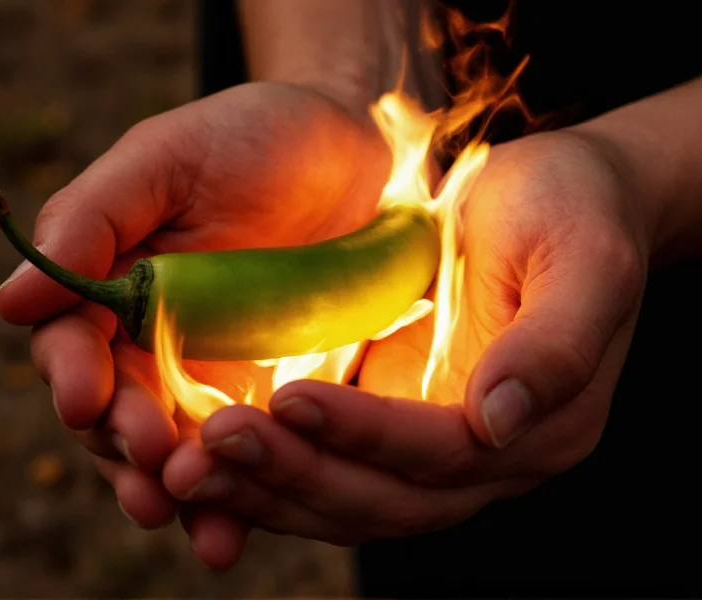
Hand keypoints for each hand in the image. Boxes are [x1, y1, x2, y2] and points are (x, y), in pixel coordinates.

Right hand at [0, 81, 389, 566]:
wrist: (362, 158)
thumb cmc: (256, 139)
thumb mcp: (168, 158)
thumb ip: (92, 217)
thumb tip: (10, 301)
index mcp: (115, 286)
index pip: (73, 345)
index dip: (74, 375)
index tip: (87, 397)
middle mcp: (155, 341)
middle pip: (119, 413)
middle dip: (128, 444)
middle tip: (153, 465)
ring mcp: (215, 376)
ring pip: (175, 448)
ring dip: (177, 486)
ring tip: (189, 512)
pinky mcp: (275, 399)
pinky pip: (246, 456)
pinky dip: (237, 496)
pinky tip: (233, 531)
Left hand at [162, 128, 647, 546]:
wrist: (552, 200)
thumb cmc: (571, 212)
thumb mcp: (583, 259)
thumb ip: (552, 346)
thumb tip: (497, 421)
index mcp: (539, 426)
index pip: (441, 454)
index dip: (367, 434)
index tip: (291, 399)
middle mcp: (484, 457)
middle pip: (381, 497)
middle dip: (296, 475)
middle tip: (212, 445)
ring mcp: (431, 447)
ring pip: (343, 498)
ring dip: (267, 488)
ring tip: (191, 466)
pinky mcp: (391, 423)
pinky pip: (326, 468)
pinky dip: (271, 470)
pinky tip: (212, 453)